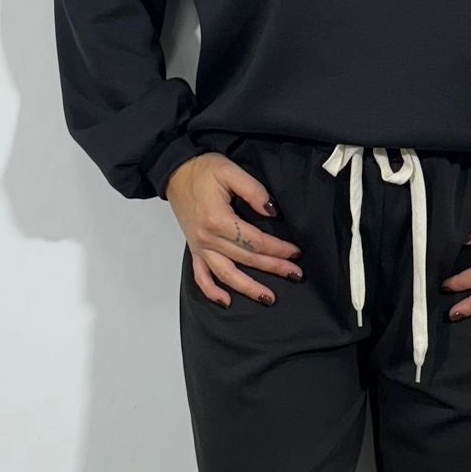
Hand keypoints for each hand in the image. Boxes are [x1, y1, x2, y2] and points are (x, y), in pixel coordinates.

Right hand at [164, 152, 303, 306]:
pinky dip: (212, 291)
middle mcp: (208, 238)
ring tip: (269, 298)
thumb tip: (272, 212)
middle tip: (296, 274)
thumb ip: (254, 190)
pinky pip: (201, 276)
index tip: (296, 252)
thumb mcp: (230, 171)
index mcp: (218, 220)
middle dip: (273, 268)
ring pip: (226, 274)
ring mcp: (199, 247)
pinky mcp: (194, 250)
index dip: (277, 248)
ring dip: (248, 288)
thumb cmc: (203, 170)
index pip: (255, 240)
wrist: (174, 172)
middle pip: (246, 259)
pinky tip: (226, 301)